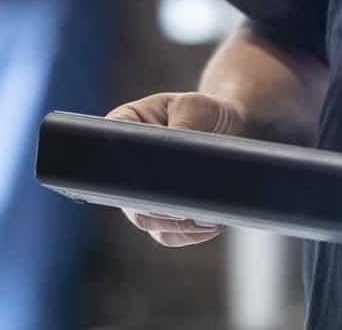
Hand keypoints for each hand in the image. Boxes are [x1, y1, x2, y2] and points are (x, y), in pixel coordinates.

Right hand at [104, 91, 247, 246]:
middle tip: (185, 210)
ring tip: (206, 218)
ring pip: (146, 221)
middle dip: (156, 208)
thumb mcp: (193, 107)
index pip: (111, 154)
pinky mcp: (163, 212)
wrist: (230, 125)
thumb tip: (175, 167)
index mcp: (123, 128)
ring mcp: (142, 192)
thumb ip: (181, 129)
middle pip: (127, 197)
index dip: (129, 173)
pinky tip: (211, 224)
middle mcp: (126, 165)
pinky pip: (167, 234)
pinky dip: (188, 233)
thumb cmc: (205, 109)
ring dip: (175, 225)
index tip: (155, 185)